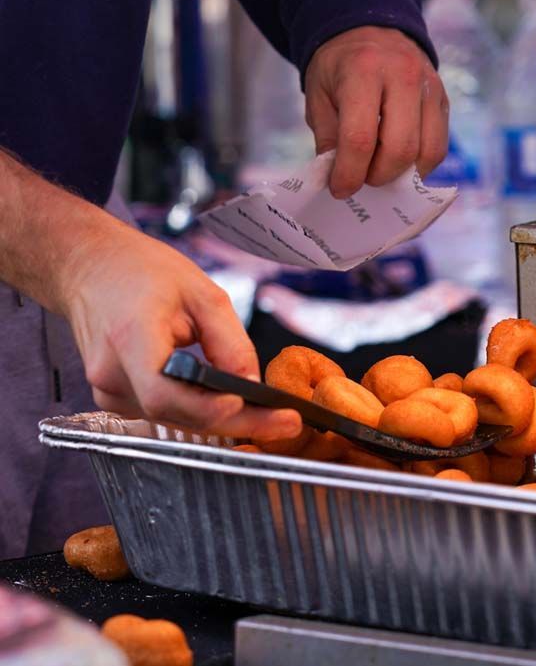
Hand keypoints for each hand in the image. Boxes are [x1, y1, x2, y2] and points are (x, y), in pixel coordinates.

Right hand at [58, 217, 301, 439]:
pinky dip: (201, 410)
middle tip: (288, 423)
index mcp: (129, 338)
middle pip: (177, 413)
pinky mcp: (116, 397)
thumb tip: (253, 384)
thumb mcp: (202, 293)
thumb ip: (230, 342)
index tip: (246, 404)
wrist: (92, 268)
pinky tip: (234, 405)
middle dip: (237, 421)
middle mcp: (111, 373)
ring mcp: (109, 391)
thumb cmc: (142, 273)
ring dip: (223, 420)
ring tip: (273, 417)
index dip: (205, 406)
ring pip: (175, 419)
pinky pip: (166, 412)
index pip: (164, 392)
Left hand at [304, 26, 448, 198]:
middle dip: (378, 175)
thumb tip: (339, 178)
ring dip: (402, 174)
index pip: (360, 137)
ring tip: (380, 170)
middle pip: (400, 147)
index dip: (350, 172)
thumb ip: (328, 137)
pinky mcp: (443, 99)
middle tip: (362, 178)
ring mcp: (430, 87)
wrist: (370, 27)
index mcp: (363, 71)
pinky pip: (439, 146)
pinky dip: (420, 164)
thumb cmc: (339, 65)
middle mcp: (403, 75)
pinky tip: (400, 163)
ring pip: (426, 151)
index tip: (340, 188)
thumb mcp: (318, 95)